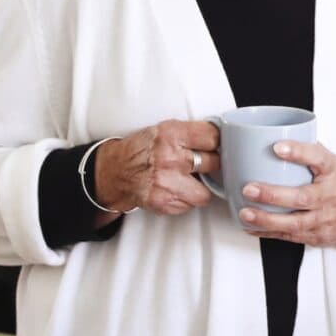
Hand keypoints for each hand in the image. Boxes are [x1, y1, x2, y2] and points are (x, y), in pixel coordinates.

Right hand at [94, 119, 220, 221]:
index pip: (213, 137)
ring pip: (206, 191)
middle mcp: (170, 157)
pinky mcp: (163, 201)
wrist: (113, 172)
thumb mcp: (165, 130)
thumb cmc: (141, 150)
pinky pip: (190, 205)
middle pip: (214, 162)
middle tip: (203, 164)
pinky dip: (186, 200)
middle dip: (211, 164)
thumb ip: (192, 134)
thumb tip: (222, 139)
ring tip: (188, 181)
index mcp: (171, 134)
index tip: (216, 146)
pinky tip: (175, 190)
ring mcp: (167, 181)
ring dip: (200, 188)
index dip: (217, 143)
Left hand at [236, 140, 335, 257]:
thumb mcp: (334, 162)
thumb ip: (310, 152)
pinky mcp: (316, 235)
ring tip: (246, 212)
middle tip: (249, 188)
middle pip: (302, 197)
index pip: (318, 158)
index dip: (298, 152)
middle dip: (273, 195)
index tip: (278, 146)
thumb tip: (276, 136)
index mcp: (334, 171)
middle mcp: (330, 196)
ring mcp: (324, 219)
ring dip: (267, 219)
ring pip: (294, 222)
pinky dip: (268, 233)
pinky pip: (290, 236)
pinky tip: (250, 227)